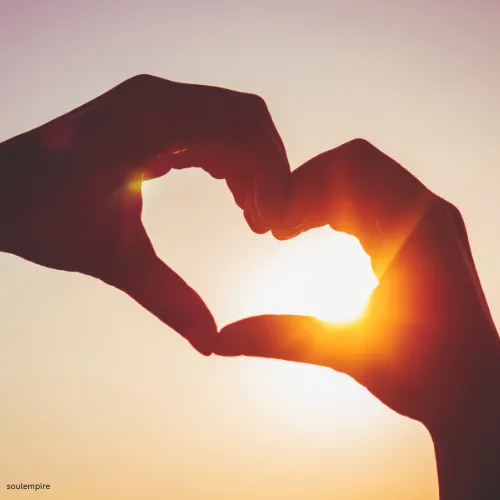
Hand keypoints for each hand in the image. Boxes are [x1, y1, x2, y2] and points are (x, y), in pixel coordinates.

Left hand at [0, 74, 289, 353]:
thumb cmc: (40, 216)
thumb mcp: (112, 260)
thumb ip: (167, 300)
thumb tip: (211, 344)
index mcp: (148, 119)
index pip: (242, 125)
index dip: (273, 171)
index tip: (276, 223)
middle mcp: (155, 99)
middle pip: (246, 119)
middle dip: (269, 170)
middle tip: (271, 226)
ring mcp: (152, 103)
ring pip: (232, 124)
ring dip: (252, 168)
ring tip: (255, 219)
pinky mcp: (151, 116)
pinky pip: (210, 130)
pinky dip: (231, 162)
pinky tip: (236, 199)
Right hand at [215, 139, 499, 497]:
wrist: (478, 393)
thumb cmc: (425, 377)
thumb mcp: (348, 353)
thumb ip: (281, 339)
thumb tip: (219, 341)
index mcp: (414, 232)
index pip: (348, 168)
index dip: (299, 187)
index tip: (270, 228)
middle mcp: (428, 213)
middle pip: (354, 160)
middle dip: (306, 184)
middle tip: (276, 226)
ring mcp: (431, 218)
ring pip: (365, 173)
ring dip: (322, 192)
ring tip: (290, 230)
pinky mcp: (427, 229)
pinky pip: (377, 193)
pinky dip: (341, 202)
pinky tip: (316, 231)